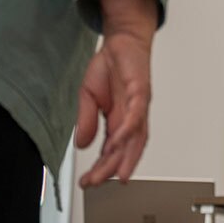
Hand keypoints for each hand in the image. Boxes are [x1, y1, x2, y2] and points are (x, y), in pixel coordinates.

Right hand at [76, 0, 157, 187]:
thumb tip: (81, 144)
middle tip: (96, 182)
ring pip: (135, 138)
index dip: (101, 167)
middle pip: (125, 150)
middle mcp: (131, 117)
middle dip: (111, 169)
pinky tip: (119, 141)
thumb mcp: (88, 97)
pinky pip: (136, 115)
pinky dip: (129, 130)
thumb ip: (87, 120)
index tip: (87, 181)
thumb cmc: (111, 66)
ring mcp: (138, 106)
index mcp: (118, 120)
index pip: (111, 151)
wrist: (122, 40)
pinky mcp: (141, 92)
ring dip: (125, 157)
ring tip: (115, 173)